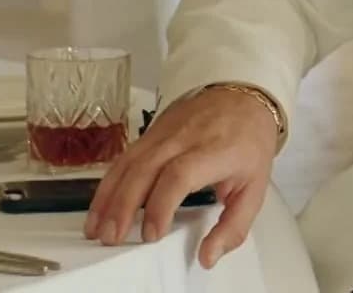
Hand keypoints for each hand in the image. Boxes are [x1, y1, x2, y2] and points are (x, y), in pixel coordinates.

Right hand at [83, 87, 280, 267]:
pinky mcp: (150, 133)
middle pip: (145, 169)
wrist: (242, 96)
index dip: (161, 205)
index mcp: (215, 150)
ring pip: (128, 163)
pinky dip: (108, 183)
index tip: (153, 233)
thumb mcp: (255, 186)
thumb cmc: (248, 140)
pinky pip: (124, 158)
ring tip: (98, 228)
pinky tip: (99, 206)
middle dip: (124, 206)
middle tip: (113, 237)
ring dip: (108, 197)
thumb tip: (208, 255)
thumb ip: (233, 226)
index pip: (180, 174)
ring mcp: (164, 133)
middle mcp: (184, 138)